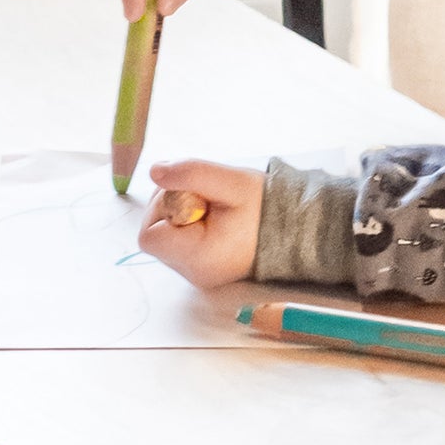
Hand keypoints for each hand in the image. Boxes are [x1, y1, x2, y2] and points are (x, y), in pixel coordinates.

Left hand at [139, 160, 265, 287]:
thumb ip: (192, 173)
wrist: (295, 230)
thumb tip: (154, 171)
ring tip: (215, 207)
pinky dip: (188, 224)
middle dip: (173, 206)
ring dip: (180, 212)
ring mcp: (194, 274)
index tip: (197, 198)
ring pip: (164, 235)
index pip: (149, 234)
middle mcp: (193, 273)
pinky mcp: (198, 268)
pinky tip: (213, 219)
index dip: (164, 207)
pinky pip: (177, 241)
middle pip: (154, 232)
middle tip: (208, 199)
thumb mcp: (232, 182)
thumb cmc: (266, 207)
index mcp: (199, 258)